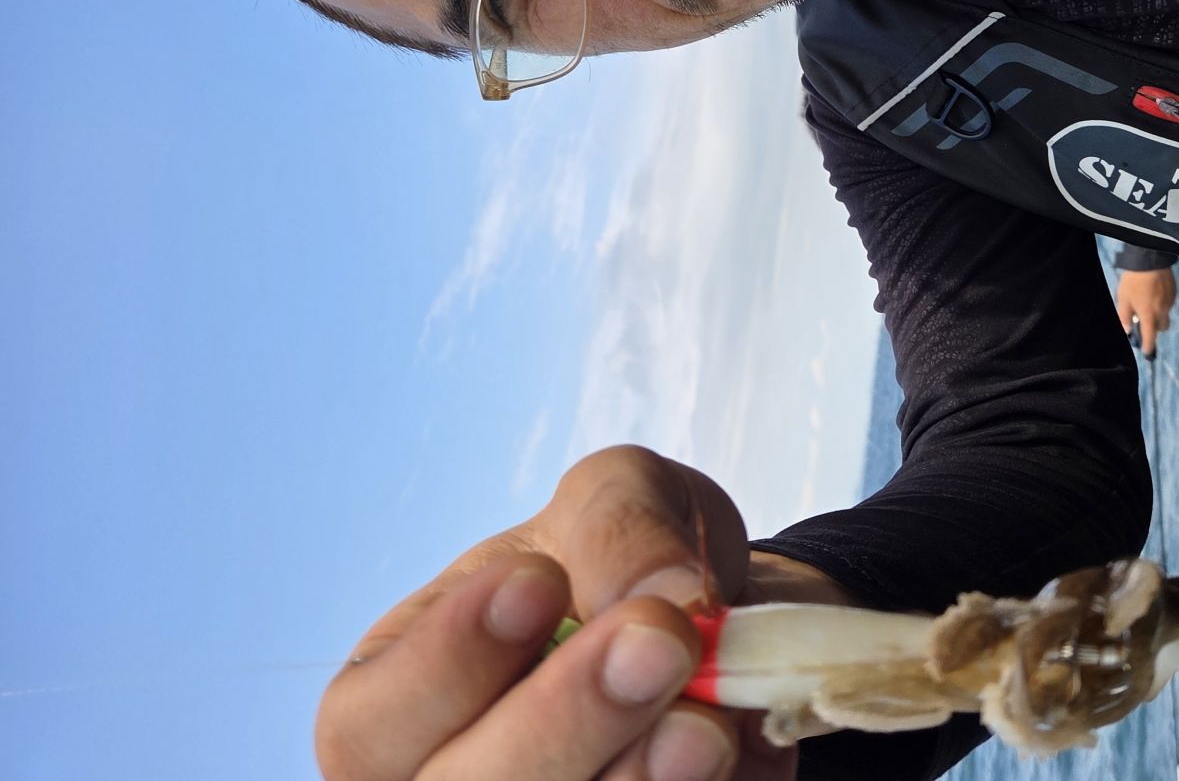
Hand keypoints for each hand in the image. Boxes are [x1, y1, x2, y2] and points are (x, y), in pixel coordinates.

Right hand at [315, 446, 850, 780]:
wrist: (725, 626)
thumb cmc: (626, 564)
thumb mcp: (617, 500)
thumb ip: (622, 530)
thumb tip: (670, 599)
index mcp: (393, 698)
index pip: (368, 724)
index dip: (446, 663)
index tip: (538, 582)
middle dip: (563, 722)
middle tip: (661, 640)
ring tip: (708, 720)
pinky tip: (747, 742)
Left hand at [1115, 267, 1176, 356]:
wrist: (1150, 259)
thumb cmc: (1134, 280)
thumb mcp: (1123, 298)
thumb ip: (1124, 316)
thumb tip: (1126, 330)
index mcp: (1149, 314)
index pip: (1150, 337)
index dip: (1149, 346)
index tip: (1147, 352)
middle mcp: (1162, 311)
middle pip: (1162, 328)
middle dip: (1155, 328)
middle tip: (1144, 319)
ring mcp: (1170, 301)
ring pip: (1165, 314)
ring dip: (1158, 313)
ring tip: (1146, 300)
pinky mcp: (1174, 292)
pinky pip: (1168, 303)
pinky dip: (1162, 302)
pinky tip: (1153, 291)